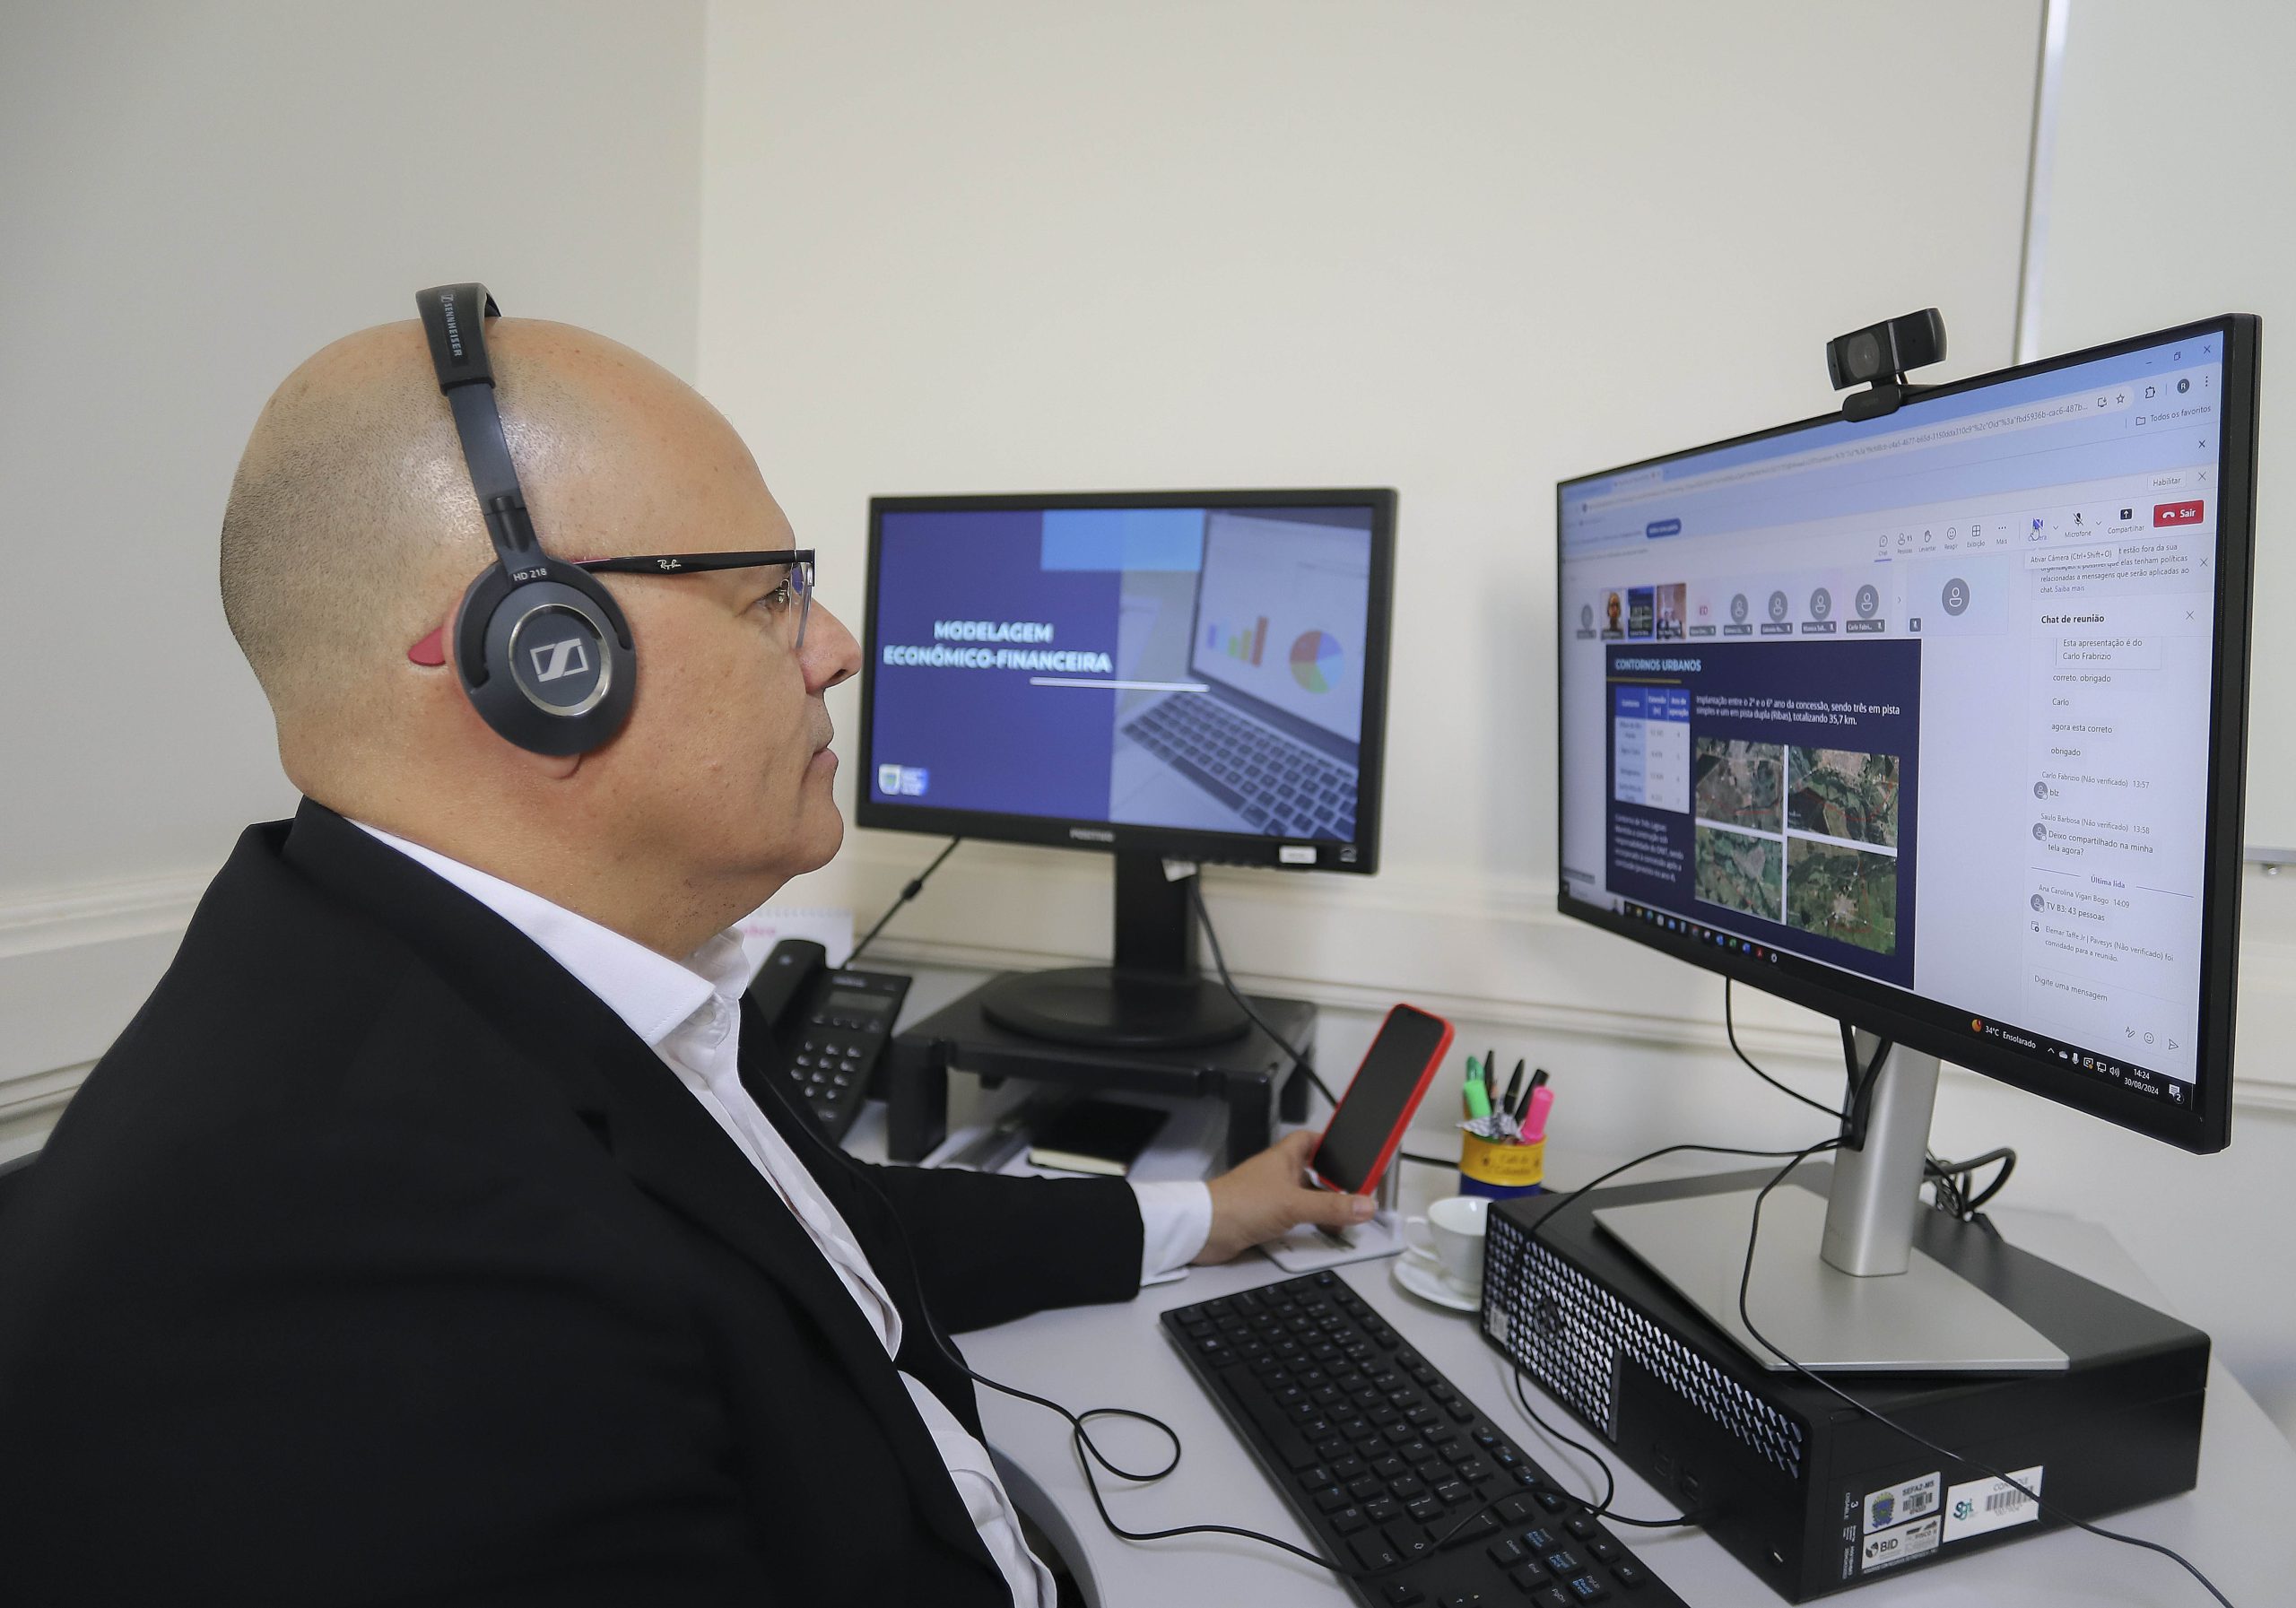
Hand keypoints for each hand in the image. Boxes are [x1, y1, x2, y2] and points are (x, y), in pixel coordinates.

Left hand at [1190, 1129, 1374, 1264]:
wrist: (1204, 1230)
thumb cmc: (1238, 1204)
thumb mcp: (1294, 1204)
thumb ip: (1332, 1206)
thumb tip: (1365, 1204)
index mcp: (1283, 1158)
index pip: (1310, 1139)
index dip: (1330, 1143)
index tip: (1352, 1153)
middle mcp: (1276, 1174)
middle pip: (1310, 1172)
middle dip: (1332, 1183)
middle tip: (1353, 1194)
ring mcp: (1269, 1196)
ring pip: (1302, 1197)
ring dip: (1319, 1207)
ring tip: (1341, 1219)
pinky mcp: (1262, 1218)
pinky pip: (1292, 1219)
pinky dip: (1306, 1225)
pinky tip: (1316, 1234)